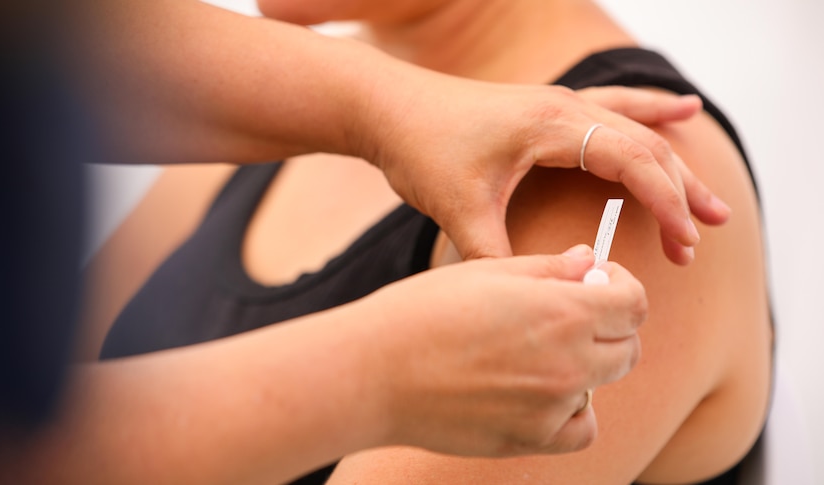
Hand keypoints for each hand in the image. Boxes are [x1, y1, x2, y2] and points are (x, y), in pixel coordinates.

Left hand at [355, 69, 729, 262]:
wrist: (386, 107)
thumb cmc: (419, 148)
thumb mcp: (457, 208)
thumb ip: (494, 256)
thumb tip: (528, 301)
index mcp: (551, 125)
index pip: (632, 161)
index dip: (665, 203)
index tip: (686, 243)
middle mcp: (562, 107)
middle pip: (644, 144)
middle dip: (682, 190)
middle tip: (713, 229)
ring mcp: (555, 103)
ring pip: (633, 128)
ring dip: (672, 159)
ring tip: (709, 194)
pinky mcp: (544, 110)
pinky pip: (611, 107)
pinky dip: (649, 112)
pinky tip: (681, 109)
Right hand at [363, 245, 644, 455]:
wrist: (373, 372)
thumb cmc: (422, 312)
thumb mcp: (487, 272)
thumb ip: (549, 269)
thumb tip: (590, 262)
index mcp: (562, 311)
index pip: (635, 303)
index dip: (620, 287)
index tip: (597, 284)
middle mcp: (569, 362)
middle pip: (627, 346)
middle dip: (608, 326)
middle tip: (567, 316)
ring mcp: (553, 406)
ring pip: (602, 385)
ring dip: (587, 366)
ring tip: (537, 353)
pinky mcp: (531, 439)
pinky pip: (581, 428)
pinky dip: (572, 411)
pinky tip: (540, 393)